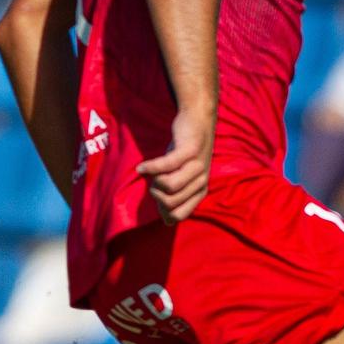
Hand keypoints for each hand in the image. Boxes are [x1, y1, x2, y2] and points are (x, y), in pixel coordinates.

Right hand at [136, 105, 213, 223]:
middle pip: (169, 202)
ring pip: (169, 186)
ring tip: (152, 171)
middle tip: (153, 180)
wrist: (196, 121)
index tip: (156, 195)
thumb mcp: (178, 176)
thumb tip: (167, 223)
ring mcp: (198, 166)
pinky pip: (166, 166)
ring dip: (154, 180)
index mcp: (200, 191)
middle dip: (154, 193)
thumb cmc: (183, 152)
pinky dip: (150, 167)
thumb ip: (173, 197)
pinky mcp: (190, 150)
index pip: (178, 215)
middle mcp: (202, 181)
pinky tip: (141, 167)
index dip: (162, 209)